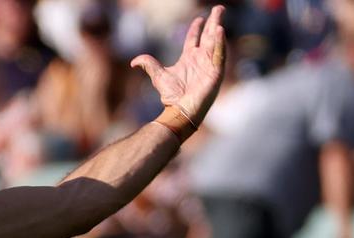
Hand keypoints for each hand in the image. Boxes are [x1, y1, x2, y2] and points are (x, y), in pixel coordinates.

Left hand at [130, 5, 226, 123]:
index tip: (199, 18)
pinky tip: (219, 29)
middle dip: (213, 21)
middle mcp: (201, 60)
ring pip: (215, 41)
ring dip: (217, 27)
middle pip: (208, 36)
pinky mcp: (216, 72)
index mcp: (189, 59)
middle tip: (218, 8)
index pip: (194, 39)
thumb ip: (149, 64)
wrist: (180, 110)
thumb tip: (134, 61)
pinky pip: (219, 54)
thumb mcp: (158, 76)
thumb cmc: (171, 96)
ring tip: (219, 13)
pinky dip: (220, 42)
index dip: (197, 28)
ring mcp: (209, 65)